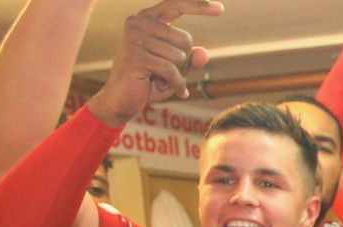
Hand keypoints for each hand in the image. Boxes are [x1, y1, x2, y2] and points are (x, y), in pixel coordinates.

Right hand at [87, 0, 221, 125]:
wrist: (121, 100)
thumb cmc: (148, 81)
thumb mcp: (175, 68)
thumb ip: (190, 59)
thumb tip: (204, 54)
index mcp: (147, 19)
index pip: (175, 5)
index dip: (198, 6)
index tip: (220, 9)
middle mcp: (138, 23)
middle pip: (185, 40)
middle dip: (185, 63)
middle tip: (169, 74)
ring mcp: (134, 38)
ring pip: (180, 57)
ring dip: (178, 75)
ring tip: (162, 80)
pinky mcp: (135, 57)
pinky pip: (171, 71)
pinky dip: (177, 84)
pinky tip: (176, 92)